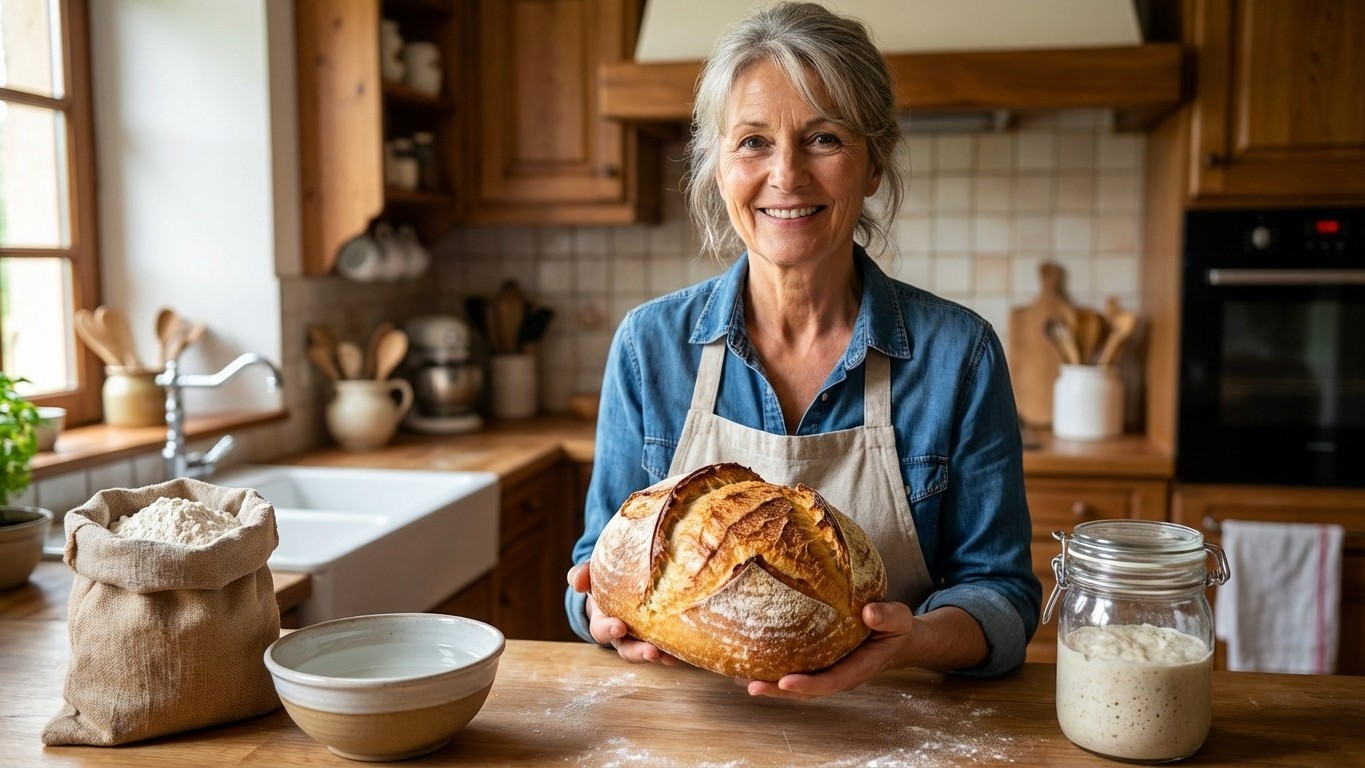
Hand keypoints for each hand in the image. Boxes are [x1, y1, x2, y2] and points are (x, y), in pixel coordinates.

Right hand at [566, 563, 678, 666]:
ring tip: (669, 656)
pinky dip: (674, 651)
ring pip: (647, 652)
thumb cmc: (606, 579)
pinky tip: (683, 651)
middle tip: (651, 651)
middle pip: (627, 649)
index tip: (620, 626)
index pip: (601, 630)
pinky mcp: (659, 636)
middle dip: (638, 652)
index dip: (609, 630)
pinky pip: (666, 647)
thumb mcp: (592, 574)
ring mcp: (641, 637)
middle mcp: (623, 634)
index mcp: (603, 620)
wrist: (623, 581)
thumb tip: (577, 582)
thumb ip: (582, 575)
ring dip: (659, 655)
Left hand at [740, 602, 914, 699]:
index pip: (830, 681)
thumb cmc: (894, 628)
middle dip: (778, 690)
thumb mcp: (898, 619)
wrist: (894, 637)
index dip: (808, 685)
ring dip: (769, 682)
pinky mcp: (818, 662)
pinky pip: (794, 668)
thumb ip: (887, 616)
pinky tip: (749, 660)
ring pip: (796, 682)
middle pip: (806, 689)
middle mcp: (838, 674)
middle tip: (751, 685)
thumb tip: (868, 611)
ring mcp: (827, 670)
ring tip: (739, 677)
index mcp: (857, 668)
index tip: (786, 681)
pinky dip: (772, 668)